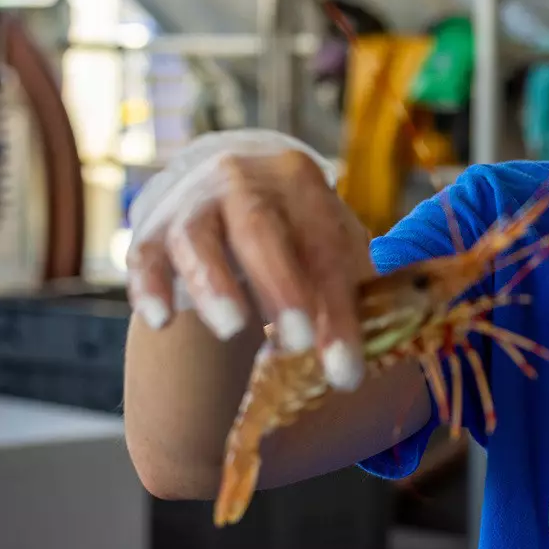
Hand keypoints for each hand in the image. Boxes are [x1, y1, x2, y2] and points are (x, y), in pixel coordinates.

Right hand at [124, 129, 374, 389]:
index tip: (346, 371)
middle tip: (299, 342)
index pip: (323, 245)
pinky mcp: (150, 232)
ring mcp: (189, 203)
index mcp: (296, 178)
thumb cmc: (293, 226)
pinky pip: (144, 258)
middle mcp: (239, 180)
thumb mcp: (330, 237)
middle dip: (280, 286)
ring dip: (215, 285)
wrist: (226, 186)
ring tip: (234, 330)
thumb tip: (404, 313)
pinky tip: (161, 322)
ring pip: (196, 239)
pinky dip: (151, 288)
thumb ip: (359, 279)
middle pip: (259, 228)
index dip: (338, 309)